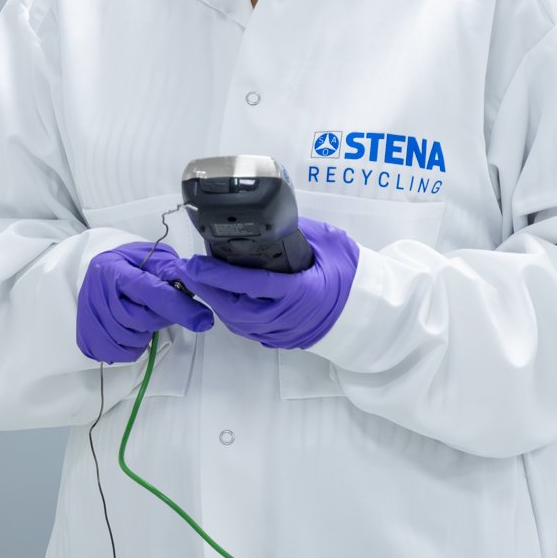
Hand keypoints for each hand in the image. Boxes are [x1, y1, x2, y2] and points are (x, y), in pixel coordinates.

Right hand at [76, 241, 214, 362]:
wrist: (96, 274)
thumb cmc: (128, 265)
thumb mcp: (150, 256)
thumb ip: (169, 269)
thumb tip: (195, 284)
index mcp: (115, 269)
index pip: (151, 291)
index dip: (179, 306)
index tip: (203, 319)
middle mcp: (98, 295)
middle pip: (143, 319)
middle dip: (161, 316)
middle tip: (163, 306)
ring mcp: (91, 319)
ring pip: (135, 339)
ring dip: (147, 331)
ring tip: (140, 312)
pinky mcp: (90, 340)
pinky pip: (124, 353)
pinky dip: (135, 345)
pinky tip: (131, 328)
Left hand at [180, 217, 358, 350]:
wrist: (369, 313)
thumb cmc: (351, 277)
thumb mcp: (330, 245)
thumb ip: (298, 231)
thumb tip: (271, 218)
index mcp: (299, 293)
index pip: (251, 285)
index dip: (220, 275)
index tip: (197, 264)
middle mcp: (287, 317)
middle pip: (235, 309)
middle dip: (207, 290)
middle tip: (187, 270)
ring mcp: (283, 332)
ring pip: (238, 323)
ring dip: (216, 303)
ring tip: (199, 281)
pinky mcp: (281, 339)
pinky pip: (248, 330)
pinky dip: (230, 314)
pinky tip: (221, 298)